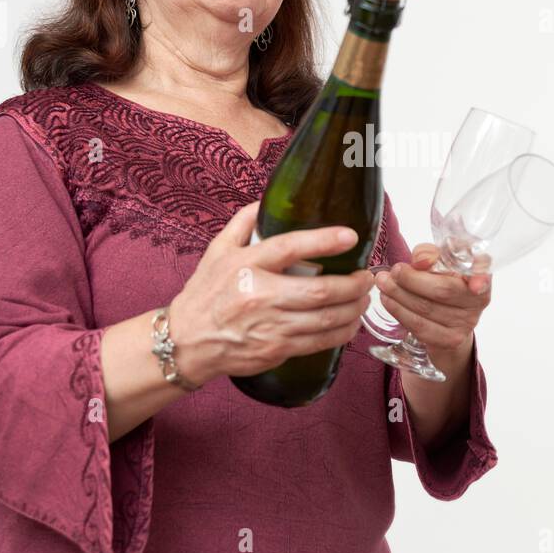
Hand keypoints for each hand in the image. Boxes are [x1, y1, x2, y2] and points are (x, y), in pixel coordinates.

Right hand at [167, 201, 375, 386]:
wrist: (186, 341)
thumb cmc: (204, 293)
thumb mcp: (216, 250)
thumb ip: (242, 222)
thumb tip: (266, 202)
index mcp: (246, 265)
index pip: (289, 247)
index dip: (323, 240)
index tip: (350, 236)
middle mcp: (259, 295)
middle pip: (318, 291)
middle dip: (352, 285)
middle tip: (368, 277)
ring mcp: (269, 326)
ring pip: (324, 320)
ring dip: (353, 309)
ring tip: (365, 298)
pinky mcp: (275, 350)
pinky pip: (318, 342)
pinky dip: (342, 333)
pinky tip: (351, 323)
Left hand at [375, 243, 491, 354]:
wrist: (446, 320)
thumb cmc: (442, 281)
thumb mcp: (438, 261)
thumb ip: (429, 254)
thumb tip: (419, 260)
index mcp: (481, 275)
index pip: (484, 272)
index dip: (480, 276)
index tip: (475, 283)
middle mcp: (479, 301)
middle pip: (444, 291)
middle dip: (412, 280)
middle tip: (392, 271)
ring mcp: (466, 323)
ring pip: (427, 309)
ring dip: (399, 295)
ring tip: (383, 283)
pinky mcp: (449, 340)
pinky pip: (419, 326)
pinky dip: (399, 311)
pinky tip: (388, 300)